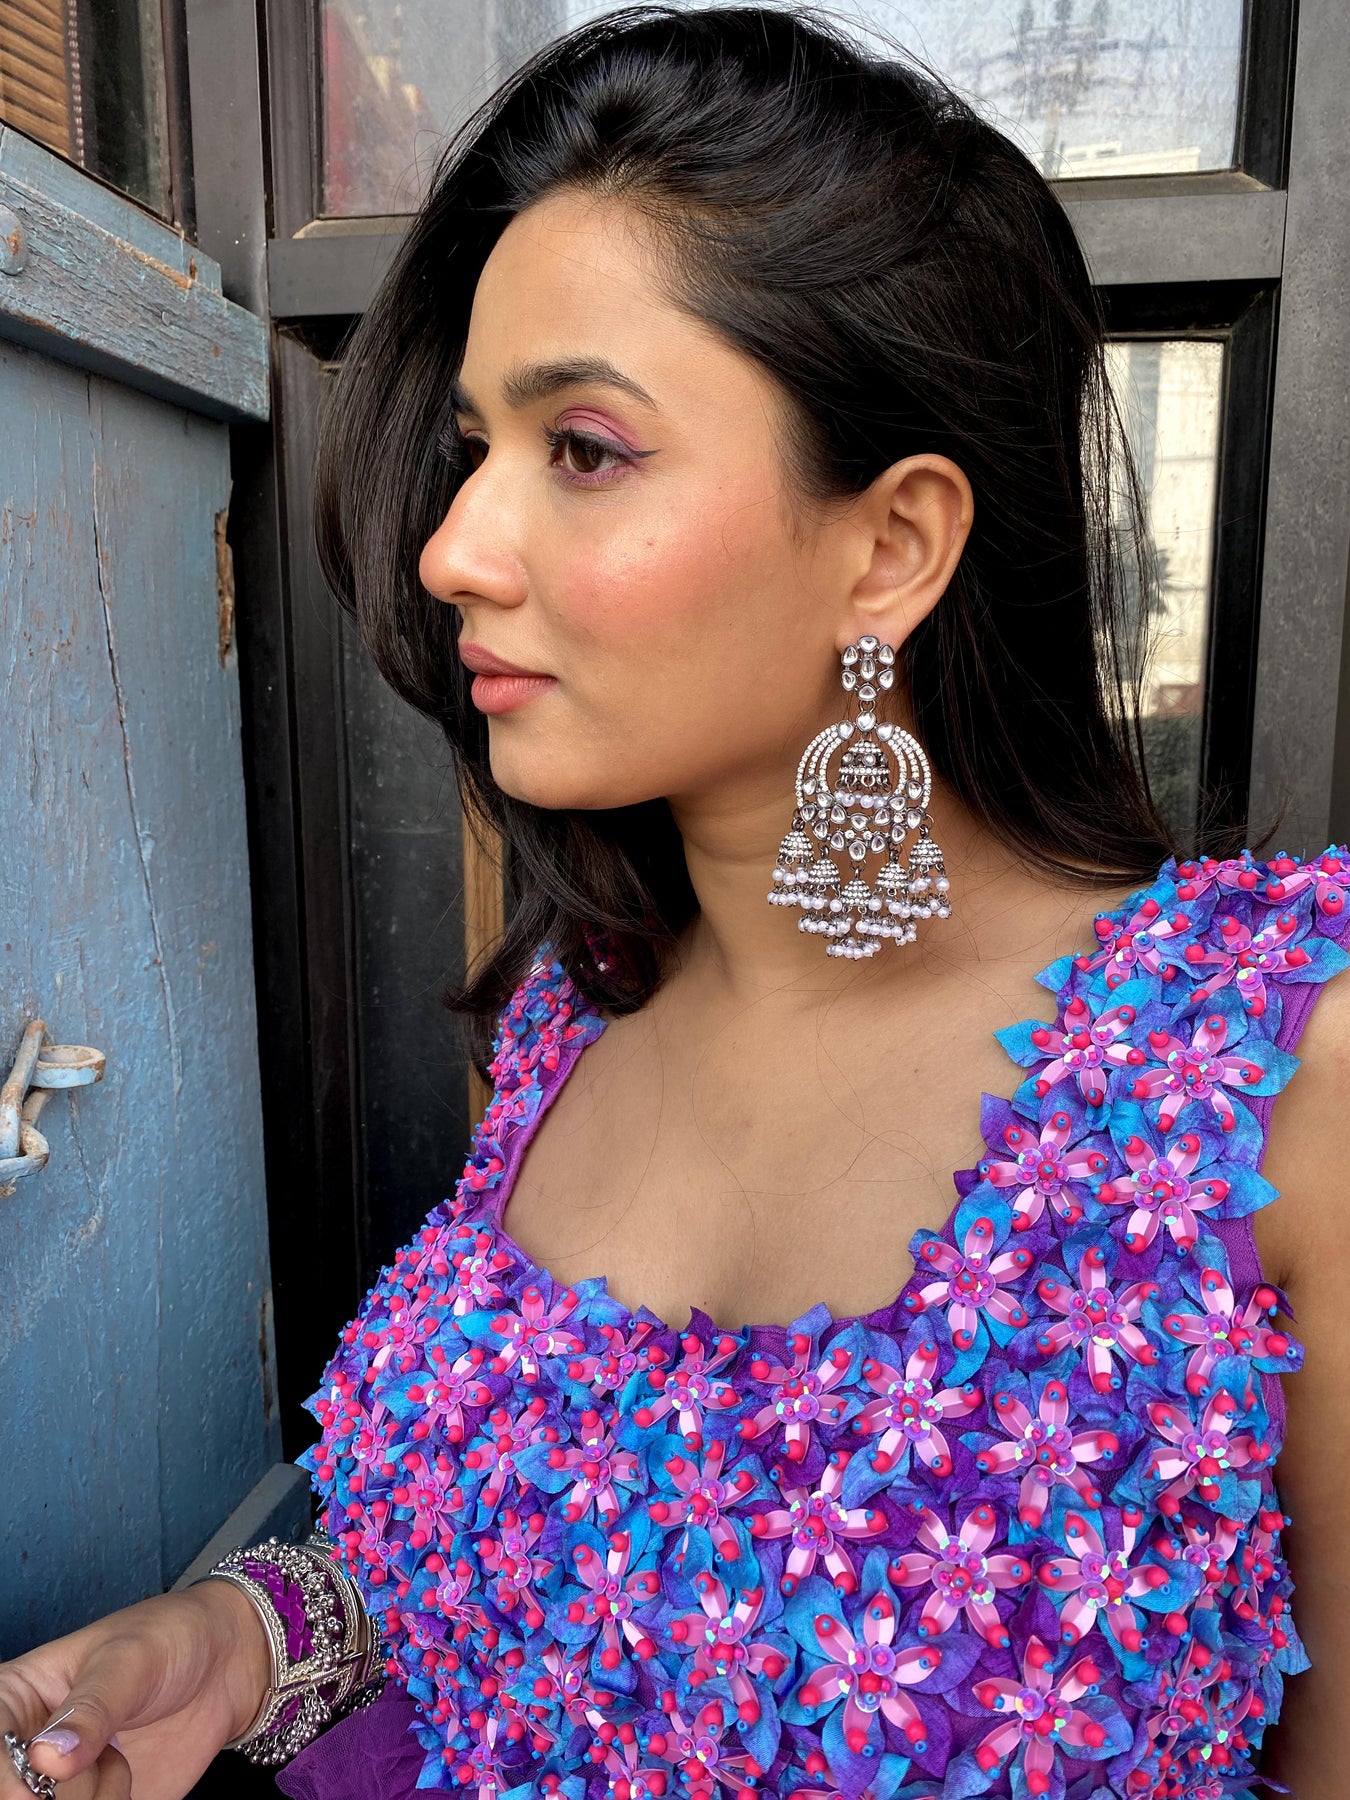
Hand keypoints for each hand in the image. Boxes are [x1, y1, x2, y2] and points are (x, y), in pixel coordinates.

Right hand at [0, 1580, 269, 1799]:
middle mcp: (24, 1749)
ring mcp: (56, 1785)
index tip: (37, 1786)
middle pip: (12, 1795)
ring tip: (118, 1759)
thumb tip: (46, 1758)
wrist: (228, 1665)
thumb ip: (90, 1711)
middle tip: (100, 1760)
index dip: (4, 1776)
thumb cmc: (168, 1641)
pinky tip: (128, 1777)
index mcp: (14, 1699)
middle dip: (54, 1795)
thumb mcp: (129, 1662)